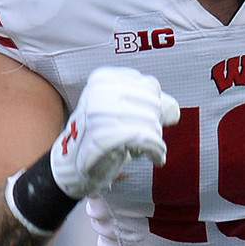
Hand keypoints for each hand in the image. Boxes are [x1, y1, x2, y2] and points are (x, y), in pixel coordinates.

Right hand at [53, 67, 180, 198]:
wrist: (71, 166)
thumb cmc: (100, 136)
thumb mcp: (120, 109)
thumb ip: (147, 101)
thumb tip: (173, 110)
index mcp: (102, 79)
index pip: (150, 86)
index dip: (155, 106)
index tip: (145, 119)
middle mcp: (99, 92)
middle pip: (153, 104)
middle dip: (154, 124)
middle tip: (142, 137)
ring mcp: (100, 113)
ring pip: (151, 122)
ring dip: (154, 140)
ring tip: (142, 147)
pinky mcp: (106, 136)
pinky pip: (147, 139)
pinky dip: (156, 151)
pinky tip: (156, 158)